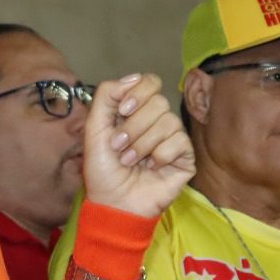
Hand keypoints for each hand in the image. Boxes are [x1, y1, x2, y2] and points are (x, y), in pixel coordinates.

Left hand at [82, 73, 193, 217]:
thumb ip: (106, 96)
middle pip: (159, 101)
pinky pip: (180, 142)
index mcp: (136, 111)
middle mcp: (156, 121)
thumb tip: (133, 77)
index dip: (138, 92)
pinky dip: (161, 155)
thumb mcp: (94, 129)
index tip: (122, 111)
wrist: (114, 202)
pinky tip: (152, 167)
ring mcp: (173, 138)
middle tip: (119, 146)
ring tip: (131, 161)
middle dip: (134, 125)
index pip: (150, 82)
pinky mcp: (186, 157)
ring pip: (169, 121)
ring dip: (143, 143)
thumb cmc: (103, 170)